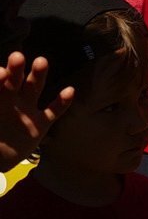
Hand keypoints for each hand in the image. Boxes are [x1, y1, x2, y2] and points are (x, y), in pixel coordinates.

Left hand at [0, 52, 73, 171]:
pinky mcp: (40, 124)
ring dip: (38, 76)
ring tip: (41, 61)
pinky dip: (61, 103)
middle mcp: (11, 103)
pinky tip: (69, 91)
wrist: (0, 161)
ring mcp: (27, 112)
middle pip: (13, 83)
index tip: (0, 72)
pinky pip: (53, 112)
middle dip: (15, 70)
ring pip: (33, 90)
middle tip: (17, 57)